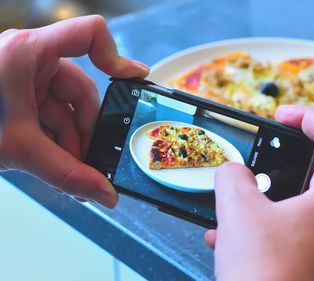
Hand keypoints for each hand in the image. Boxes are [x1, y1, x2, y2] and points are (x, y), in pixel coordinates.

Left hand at [0, 15, 148, 207]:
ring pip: (64, 107)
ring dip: (70, 142)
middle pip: (80, 88)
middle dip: (85, 131)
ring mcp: (21, 75)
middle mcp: (28, 57)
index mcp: (28, 53)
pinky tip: (57, 165)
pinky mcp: (15, 92)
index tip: (133, 82)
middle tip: (91, 164)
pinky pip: (49, 113)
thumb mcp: (18, 149)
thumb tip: (105, 195)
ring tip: (71, 174)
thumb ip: (67, 174)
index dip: (117, 56)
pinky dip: (55, 139)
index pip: (89, 35)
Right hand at [205, 105, 313, 280]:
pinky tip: (236, 237)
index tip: (282, 116)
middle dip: (281, 163)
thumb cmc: (266, 275)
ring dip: (270, 198)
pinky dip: (272, 225)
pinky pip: (301, 230)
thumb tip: (233, 173)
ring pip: (306, 203)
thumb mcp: (237, 210)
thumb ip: (233, 176)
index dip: (306, 115)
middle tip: (258, 161)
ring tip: (236, 206)